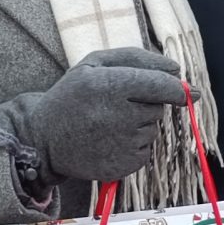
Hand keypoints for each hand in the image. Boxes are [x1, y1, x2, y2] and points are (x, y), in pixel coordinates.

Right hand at [11, 48, 183, 184]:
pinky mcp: (124, 165)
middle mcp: (118, 115)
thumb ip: (139, 59)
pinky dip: (133, 144)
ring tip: (107, 123)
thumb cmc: (74, 96)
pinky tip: (109, 140)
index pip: (164, 85)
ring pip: (152, 128)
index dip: (175, 87)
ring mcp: (122, 144)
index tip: (176, 88)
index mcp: (110, 84)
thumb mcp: (95, 63)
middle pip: (159, 106)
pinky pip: (145, 149)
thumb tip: (178, 72)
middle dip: (145, 103)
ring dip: (138, 124)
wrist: (45, 139)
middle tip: (116, 104)